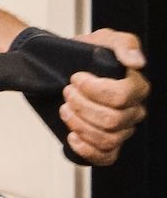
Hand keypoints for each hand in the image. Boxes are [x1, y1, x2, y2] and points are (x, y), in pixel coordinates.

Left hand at [59, 28, 148, 166]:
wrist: (59, 68)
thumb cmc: (84, 53)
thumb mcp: (103, 39)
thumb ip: (124, 44)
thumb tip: (138, 62)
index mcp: (136, 87)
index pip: (122, 96)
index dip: (94, 89)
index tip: (75, 78)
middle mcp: (133, 111)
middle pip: (112, 119)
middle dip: (82, 105)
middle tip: (66, 92)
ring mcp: (120, 129)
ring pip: (107, 138)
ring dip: (79, 124)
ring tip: (65, 109)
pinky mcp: (106, 143)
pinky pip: (105, 157)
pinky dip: (87, 150)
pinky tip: (72, 136)